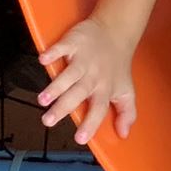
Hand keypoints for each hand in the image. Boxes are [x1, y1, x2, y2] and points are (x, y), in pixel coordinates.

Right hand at [37, 17, 137, 145]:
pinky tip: (43, 59)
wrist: (116, 32)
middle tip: (48, 121)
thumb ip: (127, 114)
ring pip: (68, 75)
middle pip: (78, 94)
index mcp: (105, 89)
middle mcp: (93, 76)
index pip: (99, 110)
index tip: (80, 139)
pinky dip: (53, 53)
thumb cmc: (117, 65)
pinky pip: (62, 48)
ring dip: (56, 86)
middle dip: (63, 107)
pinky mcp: (74, 42)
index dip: (91, 124)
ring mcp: (83, 59)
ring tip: (43, 99)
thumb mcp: (126, 91)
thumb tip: (123, 134)